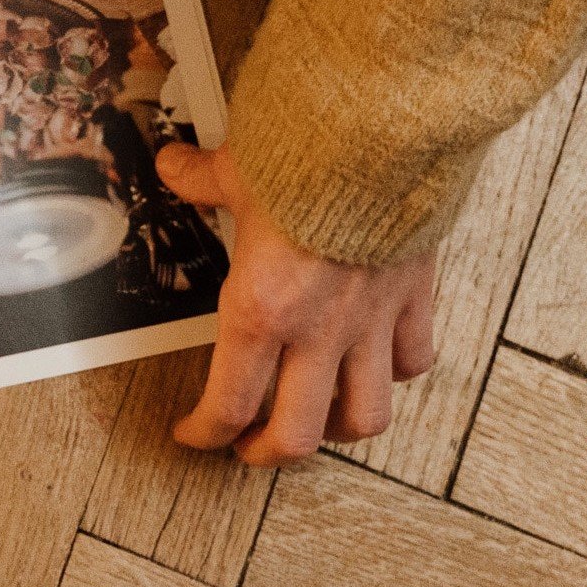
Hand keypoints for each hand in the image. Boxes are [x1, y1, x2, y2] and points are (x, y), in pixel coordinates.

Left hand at [156, 141, 436, 463]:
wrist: (382, 134)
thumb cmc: (307, 154)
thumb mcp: (236, 171)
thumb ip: (201, 178)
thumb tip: (174, 166)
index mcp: (259, 309)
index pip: (227, 404)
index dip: (205, 432)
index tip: (195, 433)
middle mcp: (315, 329)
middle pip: (294, 435)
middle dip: (266, 452)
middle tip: (251, 446)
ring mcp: (369, 321)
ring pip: (364, 416)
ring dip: (336, 430)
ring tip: (319, 422)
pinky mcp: (411, 299)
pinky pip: (412, 360)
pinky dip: (395, 374)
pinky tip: (378, 368)